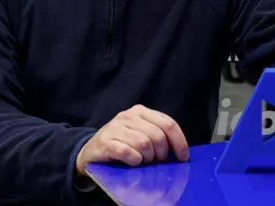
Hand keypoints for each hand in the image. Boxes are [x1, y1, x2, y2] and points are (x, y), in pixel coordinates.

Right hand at [75, 105, 189, 175]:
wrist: (91, 151)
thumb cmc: (122, 144)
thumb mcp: (141, 134)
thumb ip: (158, 136)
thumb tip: (180, 151)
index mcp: (140, 112)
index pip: (168, 123)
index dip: (179, 142)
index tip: (183, 157)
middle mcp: (128, 116)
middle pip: (157, 136)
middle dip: (161, 154)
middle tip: (155, 162)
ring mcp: (115, 127)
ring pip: (144, 144)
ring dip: (147, 158)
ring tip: (142, 161)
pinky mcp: (105, 141)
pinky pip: (128, 152)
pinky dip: (134, 161)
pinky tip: (132, 162)